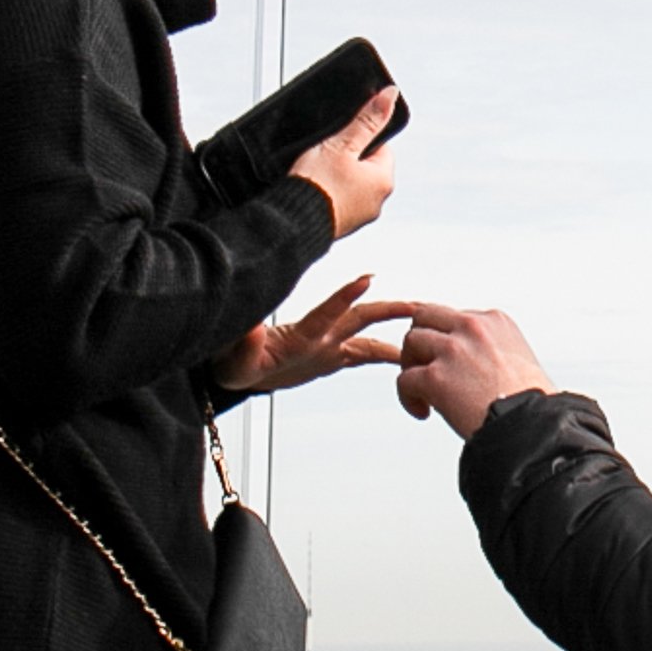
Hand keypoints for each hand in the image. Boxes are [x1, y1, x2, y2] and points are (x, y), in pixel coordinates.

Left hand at [214, 277, 411, 396]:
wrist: (236, 370)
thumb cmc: (232, 361)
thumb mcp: (235, 360)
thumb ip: (245, 343)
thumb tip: (252, 326)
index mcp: (300, 338)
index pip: (327, 314)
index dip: (345, 297)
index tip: (366, 280)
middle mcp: (318, 339)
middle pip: (358, 319)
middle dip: (385, 311)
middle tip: (412, 306)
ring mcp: (326, 347)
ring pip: (365, 334)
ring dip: (390, 329)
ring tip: (419, 326)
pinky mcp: (328, 360)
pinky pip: (362, 356)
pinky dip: (384, 355)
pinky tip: (403, 358)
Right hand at [290, 87, 398, 241]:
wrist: (292, 223)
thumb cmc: (317, 187)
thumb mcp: (341, 144)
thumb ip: (366, 121)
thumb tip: (390, 96)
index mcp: (384, 181)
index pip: (381, 146)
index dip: (358, 137)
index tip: (341, 137)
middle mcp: (377, 202)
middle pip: (364, 165)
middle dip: (346, 157)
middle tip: (326, 154)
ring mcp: (359, 216)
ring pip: (350, 183)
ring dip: (336, 175)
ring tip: (317, 172)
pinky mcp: (341, 224)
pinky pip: (337, 200)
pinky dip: (327, 192)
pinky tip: (314, 188)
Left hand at [397, 304, 552, 438]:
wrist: (532, 428)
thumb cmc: (530, 405)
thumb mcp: (518, 358)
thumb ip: (490, 349)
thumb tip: (470, 363)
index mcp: (495, 321)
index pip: (454, 315)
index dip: (446, 338)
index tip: (448, 360)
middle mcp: (473, 328)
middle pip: (425, 316)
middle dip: (421, 341)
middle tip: (424, 367)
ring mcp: (453, 350)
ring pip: (411, 342)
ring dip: (412, 366)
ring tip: (423, 391)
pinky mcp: (436, 377)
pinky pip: (404, 379)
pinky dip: (408, 397)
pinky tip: (423, 411)